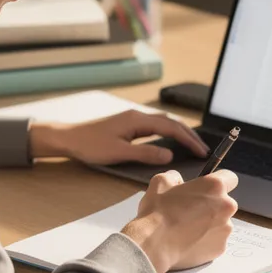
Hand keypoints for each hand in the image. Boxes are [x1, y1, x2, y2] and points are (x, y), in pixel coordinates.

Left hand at [29, 110, 208, 165]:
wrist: (68, 138)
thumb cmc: (90, 145)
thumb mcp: (119, 153)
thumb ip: (145, 154)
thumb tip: (169, 156)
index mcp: (137, 120)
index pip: (170, 128)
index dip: (188, 140)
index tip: (201, 151)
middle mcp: (137, 116)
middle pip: (171, 123)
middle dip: (189, 135)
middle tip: (204, 149)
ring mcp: (133, 120)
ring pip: (164, 124)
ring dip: (180, 134)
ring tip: (193, 145)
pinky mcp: (128, 125)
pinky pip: (155, 127)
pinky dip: (168, 134)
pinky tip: (171, 142)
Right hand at [121, 170, 238, 272]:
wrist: (154, 244)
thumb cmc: (158, 212)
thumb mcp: (161, 182)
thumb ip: (176, 177)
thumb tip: (179, 181)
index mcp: (215, 186)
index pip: (230, 178)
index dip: (220, 182)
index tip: (209, 189)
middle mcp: (226, 206)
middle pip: (225, 203)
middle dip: (213, 206)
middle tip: (192, 212)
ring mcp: (225, 229)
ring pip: (221, 223)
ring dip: (210, 224)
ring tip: (187, 230)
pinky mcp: (220, 248)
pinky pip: (216, 241)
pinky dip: (206, 241)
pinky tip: (189, 242)